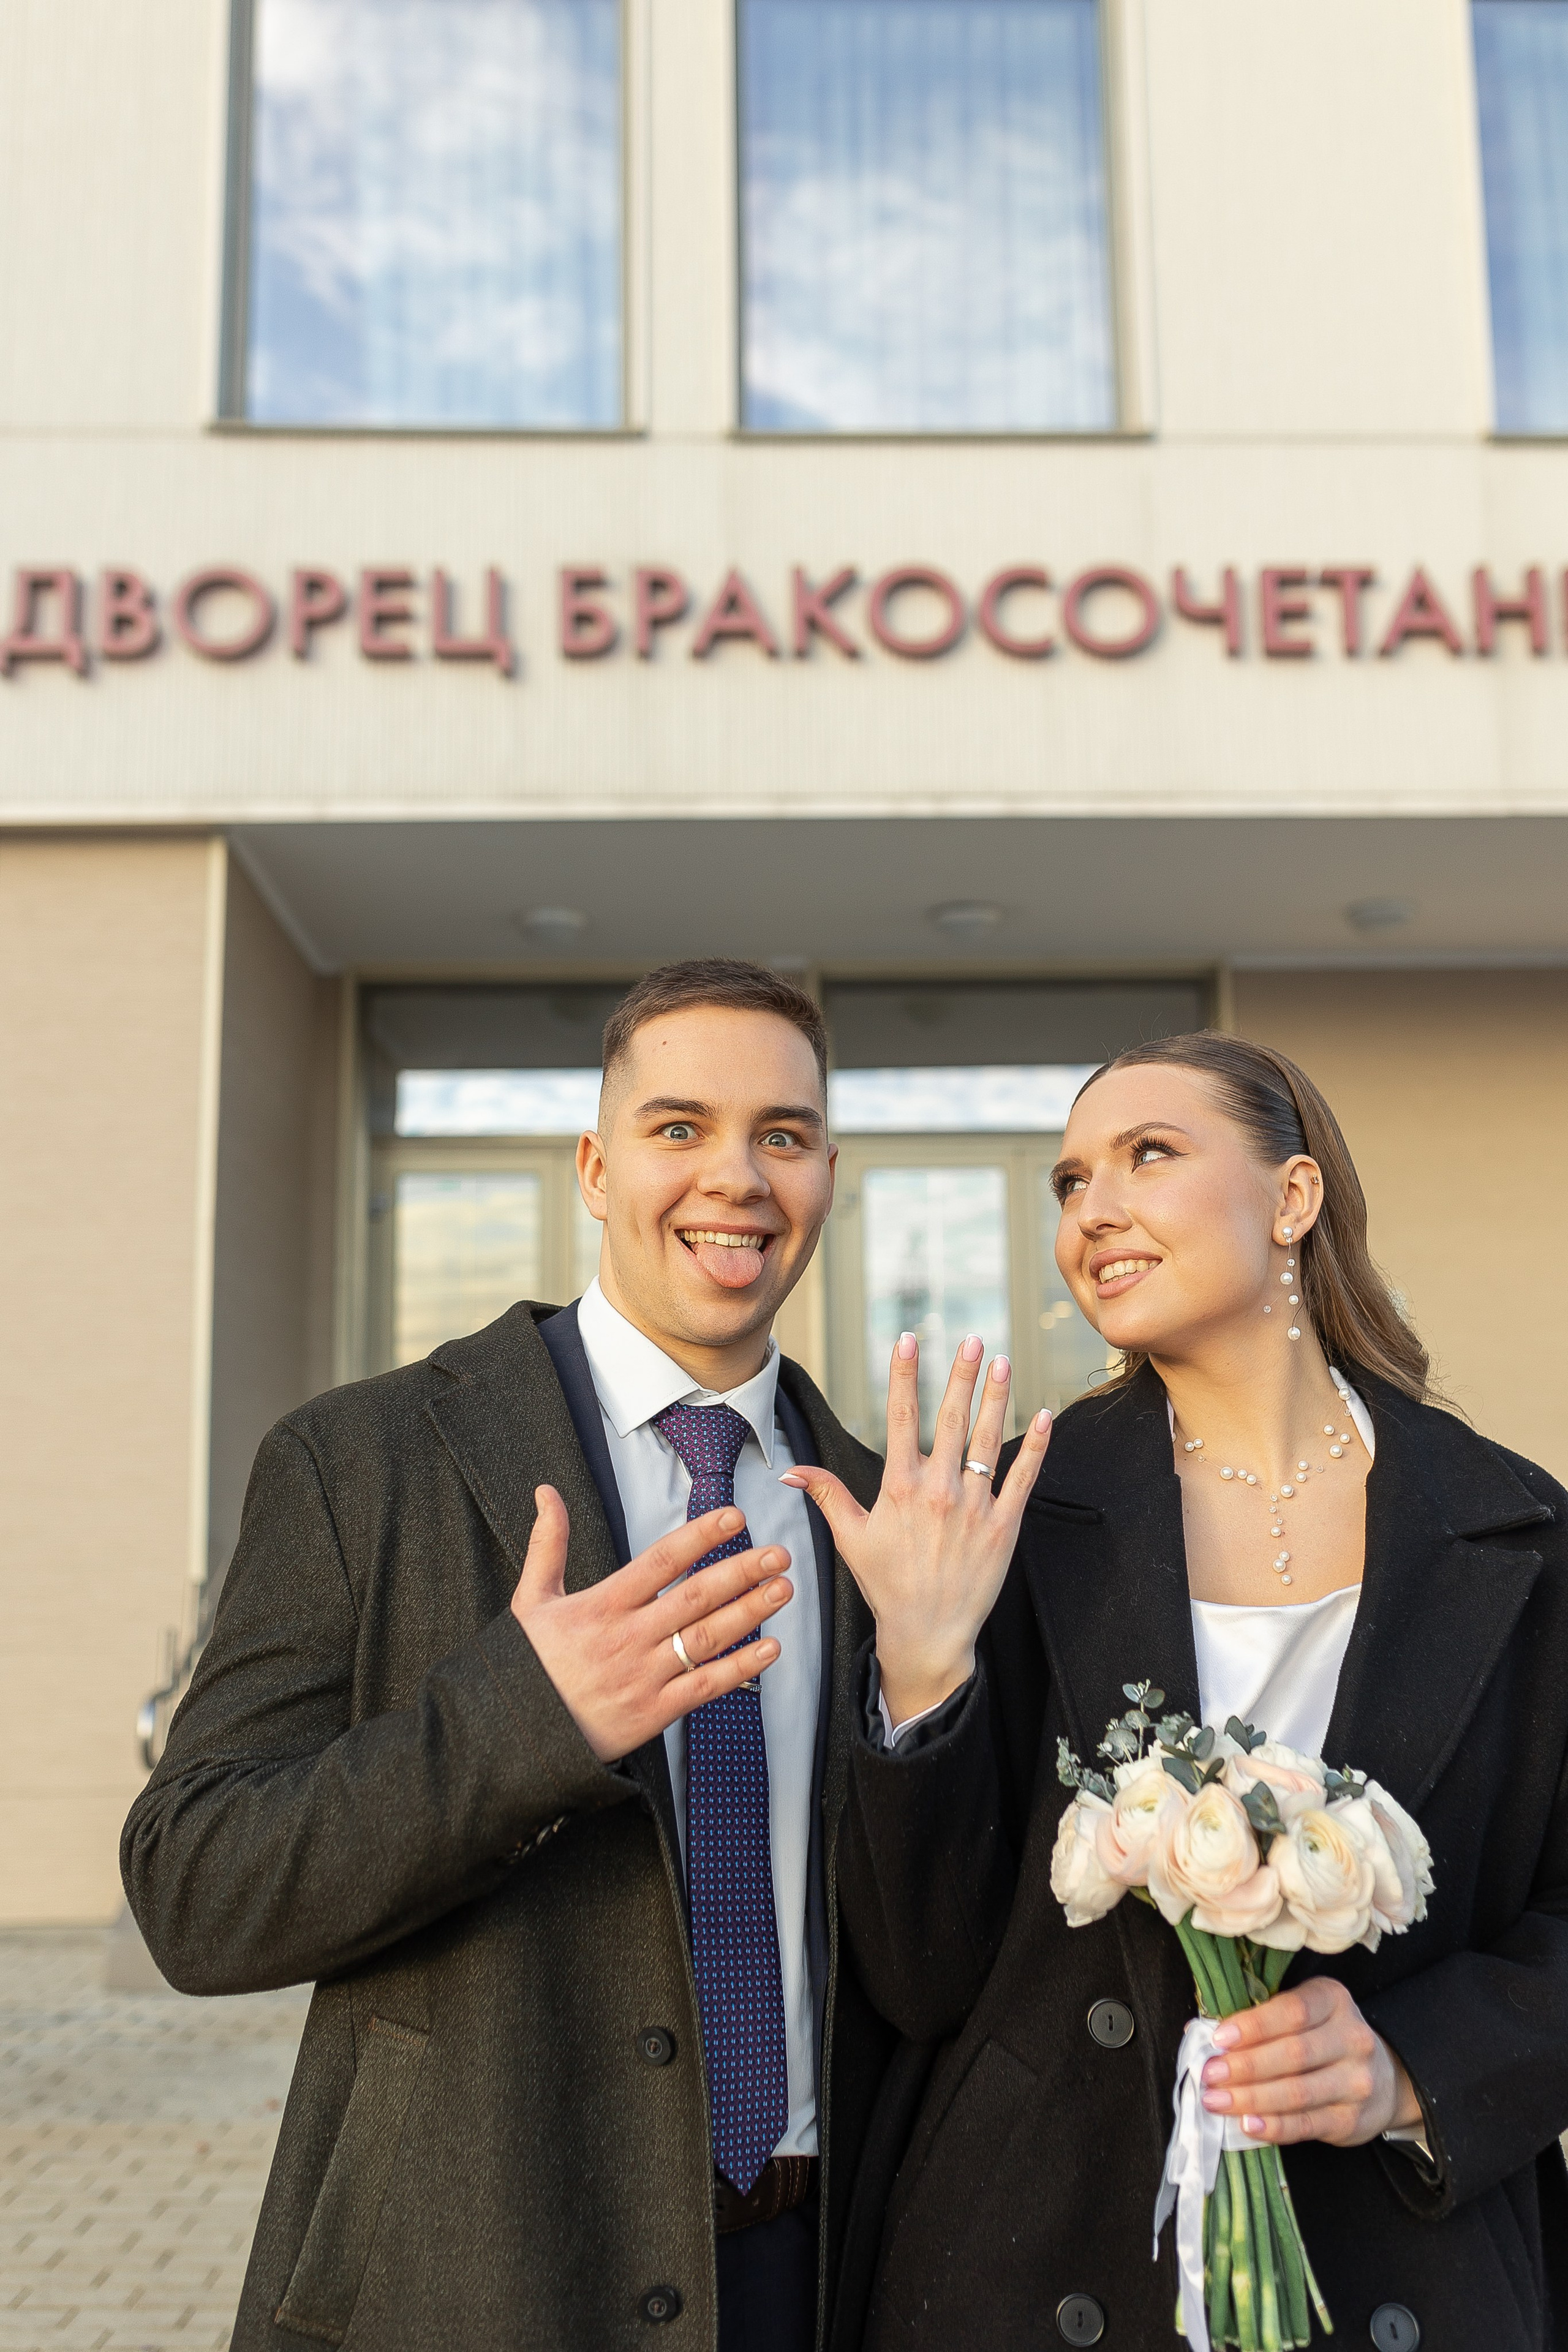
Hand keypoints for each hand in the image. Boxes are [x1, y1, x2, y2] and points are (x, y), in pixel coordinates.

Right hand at [511, 1486, 792, 1762]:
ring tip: (783, 1589)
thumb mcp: (531, 1600)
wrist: (515, 1733)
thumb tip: (547, 1493)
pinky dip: (740, 1670)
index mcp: (603, 1605)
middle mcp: (629, 1637)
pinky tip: (770, 1651)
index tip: (734, 1518)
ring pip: (706, 1638)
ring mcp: (644, 1676)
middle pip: (695, 1597)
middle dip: (740, 1572)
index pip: (660, 1561)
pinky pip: (704, 1687)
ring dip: (749, 1613)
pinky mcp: (653, 1713)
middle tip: (778, 1553)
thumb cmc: (528, 1664)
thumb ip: (548, 1544)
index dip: (700, 1536)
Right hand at [782, 1334, 1051, 1722]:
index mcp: (900, 1488)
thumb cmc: (887, 1585)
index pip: (902, 1418)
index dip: (906, 1375)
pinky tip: (1041, 1416)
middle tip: (974, 1340)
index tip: (910, 1340)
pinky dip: (1033, 1446)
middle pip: (952, 1420)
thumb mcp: (850, 1537)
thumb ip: (825, 1495)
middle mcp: (939, 1491)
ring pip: (989, 1441)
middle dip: (963, 1375)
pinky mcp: (1003, 1527)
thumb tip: (791, 1471)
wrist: (928, 1634)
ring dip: (997, 1398)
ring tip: (1004, 1363)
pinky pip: (1022, 1478)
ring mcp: (975, 1507)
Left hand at [1200, 1975, 1421, 2146]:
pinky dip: (1274, 2126)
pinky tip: (1247, 2124)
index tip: (1219, 2038)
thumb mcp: (1303, 2013)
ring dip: (1251, 2098)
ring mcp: (1356, 2082)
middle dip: (1246, 2066)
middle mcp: (1352, 2038)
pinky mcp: (1352, 2120)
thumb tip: (1198, 2033)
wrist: (1381, 2078)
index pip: (1293, 2011)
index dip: (1254, 2025)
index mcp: (1333, 2000)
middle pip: (1293, 2054)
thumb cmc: (1322, 2037)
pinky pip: (1306, 2124)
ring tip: (1216, 2101)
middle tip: (1210, 2074)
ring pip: (1298, 2092)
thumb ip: (1261, 2019)